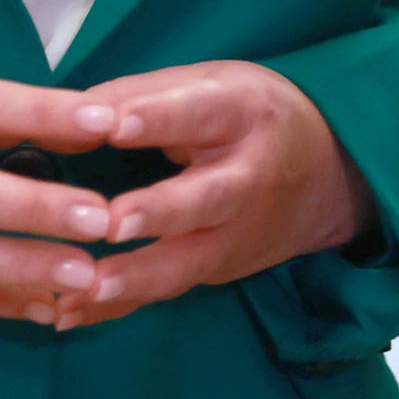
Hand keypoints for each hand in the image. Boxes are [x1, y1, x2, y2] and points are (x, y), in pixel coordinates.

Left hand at [47, 60, 375, 331]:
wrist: (331, 174)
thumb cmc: (252, 116)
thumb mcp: (211, 84)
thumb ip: (139, 95)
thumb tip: (68, 116)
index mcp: (242, 114)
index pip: (198, 112)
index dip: (156, 118)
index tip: (111, 125)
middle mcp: (247, 177)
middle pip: (205, 198)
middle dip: (158, 212)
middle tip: (110, 222)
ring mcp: (238, 232)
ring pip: (189, 260)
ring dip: (136, 278)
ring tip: (85, 289)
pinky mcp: (221, 268)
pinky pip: (168, 289)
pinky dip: (120, 306)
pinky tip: (71, 313)